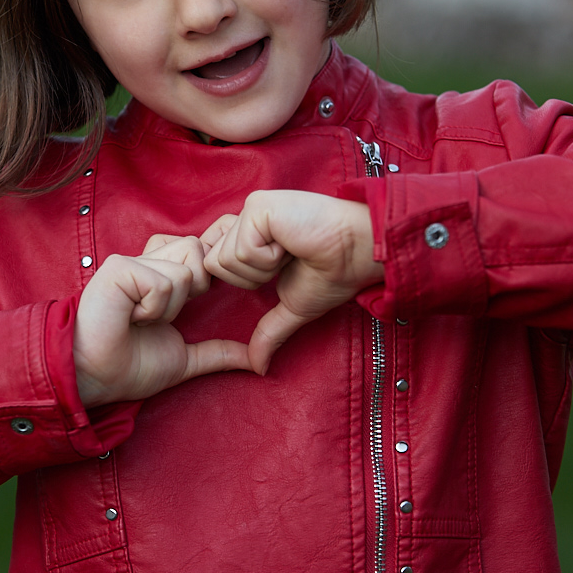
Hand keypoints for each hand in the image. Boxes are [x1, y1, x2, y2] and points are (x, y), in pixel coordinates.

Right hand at [73, 234, 251, 406]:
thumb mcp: (184, 359)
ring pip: (185, 267)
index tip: (187, 305)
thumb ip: (218, 353)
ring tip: (142, 319)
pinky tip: (130, 317)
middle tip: (162, 315)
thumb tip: (255, 360)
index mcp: (162, 276)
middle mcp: (147, 262)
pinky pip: (163, 281)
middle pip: (197, 250)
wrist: (92, 377)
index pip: (199, 252)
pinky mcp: (119, 268)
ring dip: (170, 305)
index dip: (202, 278)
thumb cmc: (128, 367)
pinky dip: (153, 308)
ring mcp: (132, 262)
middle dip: (192, 290)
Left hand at [201, 191, 382, 373]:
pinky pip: (241, 251)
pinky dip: (268, 259)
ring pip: (223, 259)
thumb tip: (258, 367)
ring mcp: (251, 209)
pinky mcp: (258, 206)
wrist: (360, 252)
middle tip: (286, 262)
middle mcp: (247, 217)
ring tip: (290, 252)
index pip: (212, 259)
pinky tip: (292, 245)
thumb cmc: (334, 272)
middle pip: (213, 264)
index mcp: (251, 234)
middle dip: (251, 277)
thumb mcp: (294, 306)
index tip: (269, 273)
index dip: (233, 276)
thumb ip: (269, 331)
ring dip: (262, 268)